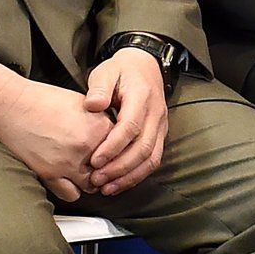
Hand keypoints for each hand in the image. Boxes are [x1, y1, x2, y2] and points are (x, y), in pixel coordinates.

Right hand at [0, 55, 113, 202]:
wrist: (11, 104)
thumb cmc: (43, 100)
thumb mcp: (83, 103)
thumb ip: (101, 121)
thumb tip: (112, 135)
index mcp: (99, 126)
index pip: (122, 149)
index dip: (117, 151)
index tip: (113, 153)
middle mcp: (87, 146)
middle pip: (111, 169)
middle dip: (106, 168)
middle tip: (100, 165)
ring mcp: (69, 162)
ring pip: (93, 185)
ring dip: (91, 181)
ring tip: (85, 173)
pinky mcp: (50, 174)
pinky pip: (72, 194)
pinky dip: (72, 190)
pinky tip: (69, 180)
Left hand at [84, 47, 170, 195]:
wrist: (145, 65)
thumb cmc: (121, 70)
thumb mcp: (106, 71)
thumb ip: (99, 87)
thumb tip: (93, 105)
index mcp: (142, 97)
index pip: (131, 127)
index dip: (113, 147)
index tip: (94, 161)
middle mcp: (156, 114)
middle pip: (143, 147)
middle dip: (119, 168)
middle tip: (97, 179)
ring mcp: (161, 126)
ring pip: (152, 158)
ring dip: (129, 176)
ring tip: (107, 188)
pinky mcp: (160, 135)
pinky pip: (153, 160)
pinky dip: (137, 175)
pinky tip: (119, 184)